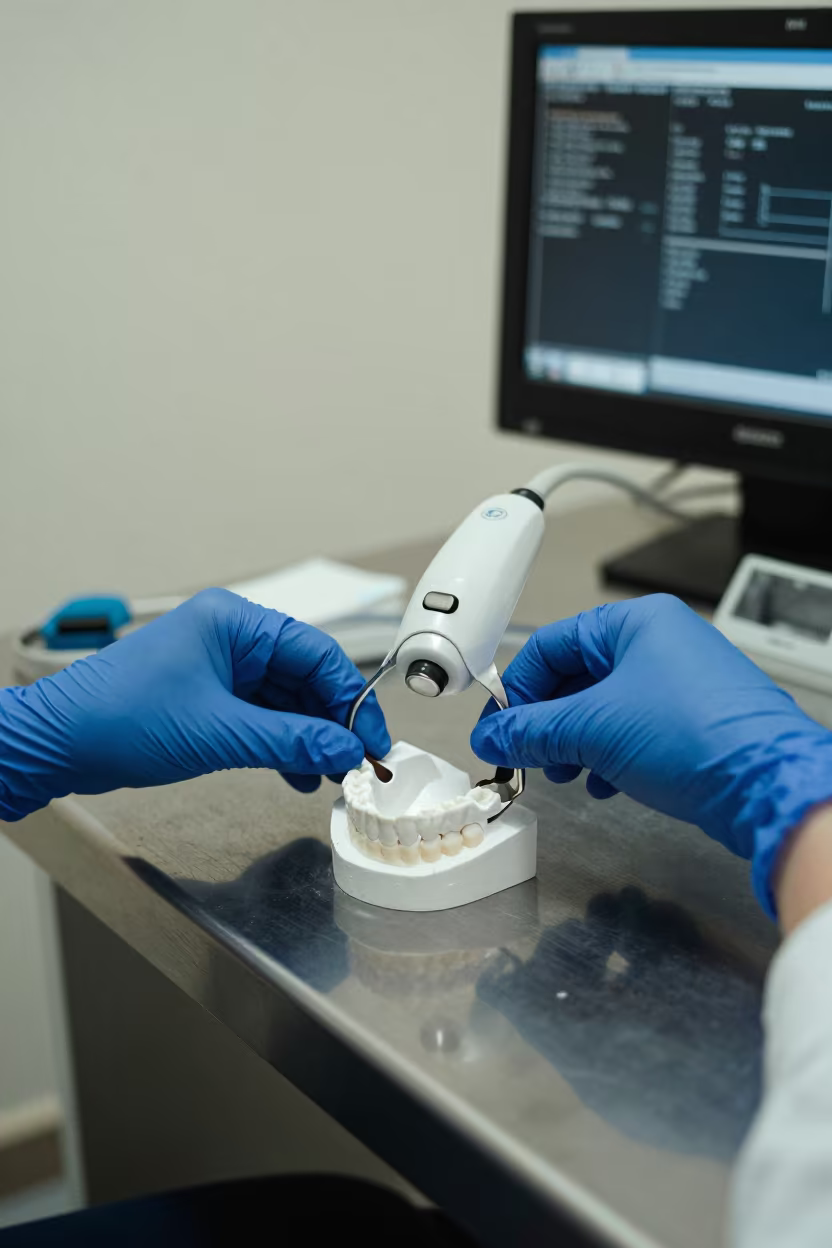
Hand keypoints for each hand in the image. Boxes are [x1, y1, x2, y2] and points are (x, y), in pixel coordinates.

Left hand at [0, 589, 388, 817]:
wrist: (57, 742)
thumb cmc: (119, 717)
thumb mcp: (219, 733)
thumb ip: (291, 741)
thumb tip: (345, 750)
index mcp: (235, 622)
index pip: (318, 654)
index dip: (352, 700)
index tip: (372, 740)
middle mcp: (232, 637)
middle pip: (306, 677)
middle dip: (333, 723)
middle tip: (358, 763)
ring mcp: (219, 666)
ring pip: (286, 700)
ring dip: (309, 739)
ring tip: (330, 776)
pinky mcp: (208, 696)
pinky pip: (262, 716)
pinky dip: (282, 745)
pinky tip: (297, 774)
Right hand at [471, 594, 831, 916]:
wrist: (767, 786)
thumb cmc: (697, 736)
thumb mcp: (593, 729)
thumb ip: (533, 731)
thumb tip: (494, 735)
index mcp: (636, 622)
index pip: (551, 645)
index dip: (517, 688)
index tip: (499, 726)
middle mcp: (662, 643)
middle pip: (577, 676)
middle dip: (547, 721)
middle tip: (526, 753)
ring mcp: (682, 682)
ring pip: (605, 706)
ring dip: (575, 742)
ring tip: (564, 773)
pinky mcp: (695, 721)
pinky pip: (635, 729)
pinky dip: (609, 754)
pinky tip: (602, 781)